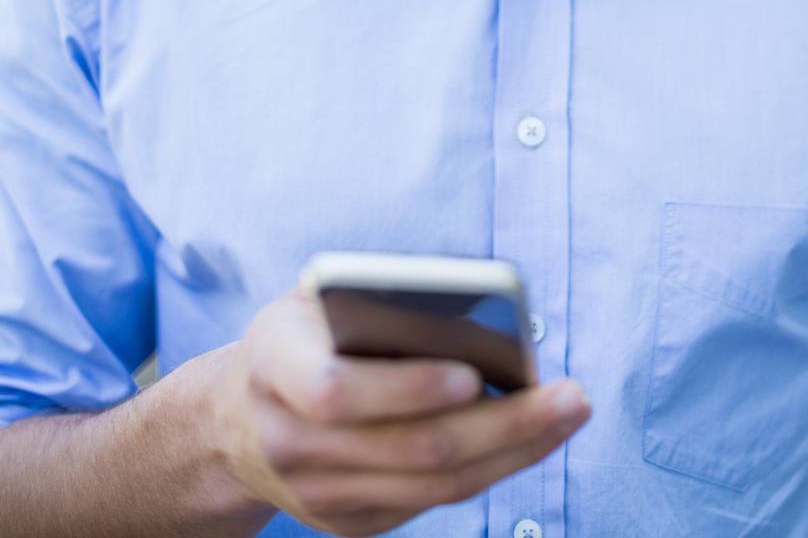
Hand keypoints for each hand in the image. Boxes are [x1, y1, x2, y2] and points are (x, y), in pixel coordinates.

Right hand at [211, 284, 591, 535]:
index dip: (406, 387)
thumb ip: (367, 298)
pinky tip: (531, 437)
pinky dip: (490, 469)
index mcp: (274, 368)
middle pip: (410, 448)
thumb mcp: (310, 300)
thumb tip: (464, 306)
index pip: (336, 391)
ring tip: (568, 413)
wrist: (233, 424)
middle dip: (502, 424)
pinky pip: (432, 502)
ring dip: (513, 451)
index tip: (471, 372)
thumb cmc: (296, 339)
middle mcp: (290, 443)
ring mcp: (319, 495)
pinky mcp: (349, 524)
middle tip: (569, 395)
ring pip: (433, 485)